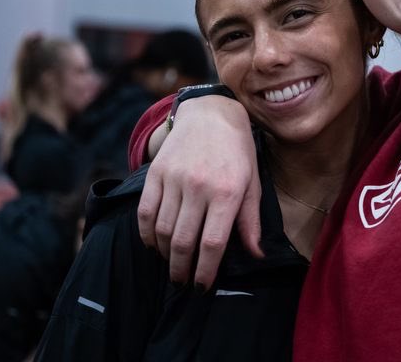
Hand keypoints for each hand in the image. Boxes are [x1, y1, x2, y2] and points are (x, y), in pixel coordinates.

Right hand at [136, 96, 262, 285]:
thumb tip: (255, 254)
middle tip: (183, 282)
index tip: (202, 286)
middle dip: (181, 269)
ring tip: (172, 263)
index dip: (205, 271)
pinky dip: (147, 234)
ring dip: (164, 254)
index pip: (212, 243)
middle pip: (182, 242)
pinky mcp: (156, 173)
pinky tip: (154, 244)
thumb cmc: (237, 152)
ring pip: (162, 230)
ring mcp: (174, 179)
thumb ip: (250, 221)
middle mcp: (198, 187)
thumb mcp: (252, 183)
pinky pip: (145, 212)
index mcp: (227, 192)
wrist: (211, 114)